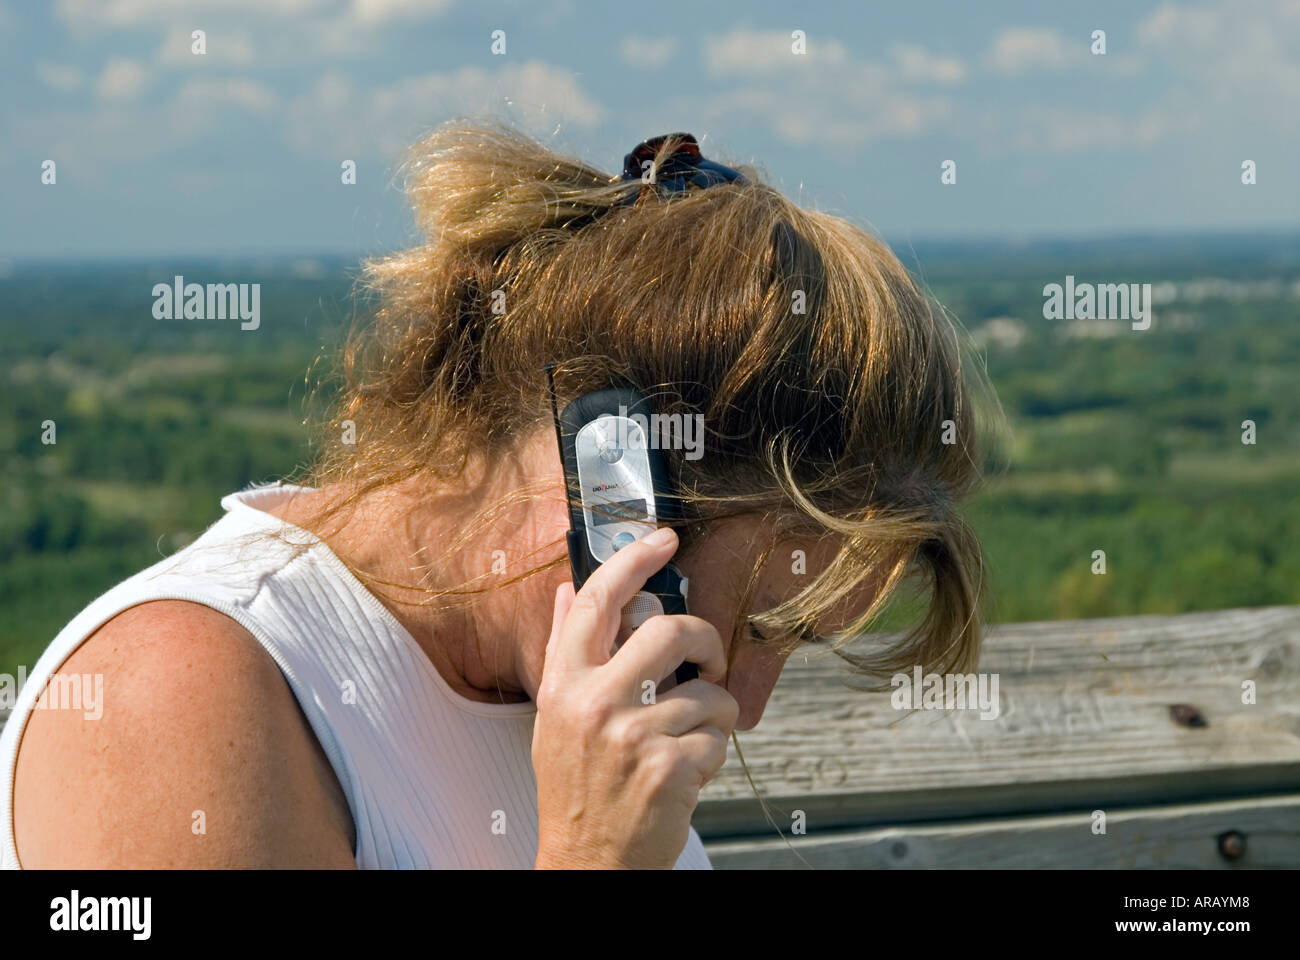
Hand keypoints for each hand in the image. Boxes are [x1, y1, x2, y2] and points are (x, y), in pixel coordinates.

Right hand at [532, 528, 737, 868]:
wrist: (586, 866)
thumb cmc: (575, 789)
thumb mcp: (555, 717)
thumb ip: (565, 651)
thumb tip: (571, 590)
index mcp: (564, 685)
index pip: (599, 601)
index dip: (634, 559)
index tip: (664, 538)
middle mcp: (594, 704)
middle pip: (670, 631)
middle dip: (705, 639)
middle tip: (709, 659)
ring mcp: (632, 737)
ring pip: (707, 692)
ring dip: (713, 717)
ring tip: (689, 741)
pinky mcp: (669, 768)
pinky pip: (718, 738)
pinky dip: (713, 755)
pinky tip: (687, 774)